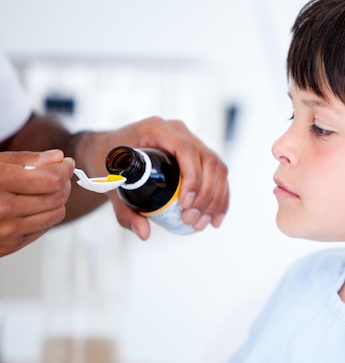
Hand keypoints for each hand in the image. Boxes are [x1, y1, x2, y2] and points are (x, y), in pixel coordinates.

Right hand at [0, 150, 73, 256]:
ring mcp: (6, 231)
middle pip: (58, 197)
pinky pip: (43, 228)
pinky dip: (45, 215)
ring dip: (58, 200)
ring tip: (47, 190)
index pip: (52, 180)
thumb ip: (27, 160)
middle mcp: (3, 209)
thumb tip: (58, 157)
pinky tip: (33, 205)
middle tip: (59, 175)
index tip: (66, 163)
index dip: (65, 169)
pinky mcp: (8, 246)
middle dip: (64, 183)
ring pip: (56, 214)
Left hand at [79, 117, 228, 239]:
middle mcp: (178, 131)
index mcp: (156, 129)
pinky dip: (220, 196)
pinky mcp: (197, 153)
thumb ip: (124, 210)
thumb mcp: (109, 184)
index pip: (187, 150)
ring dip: (215, 198)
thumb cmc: (105, 161)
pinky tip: (215, 217)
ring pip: (217, 167)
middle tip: (192, 220)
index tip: (185, 203)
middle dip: (205, 194)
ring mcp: (190, 140)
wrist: (106, 149)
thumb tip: (143, 233)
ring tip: (202, 223)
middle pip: (208, 160)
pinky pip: (217, 173)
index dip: (193, 177)